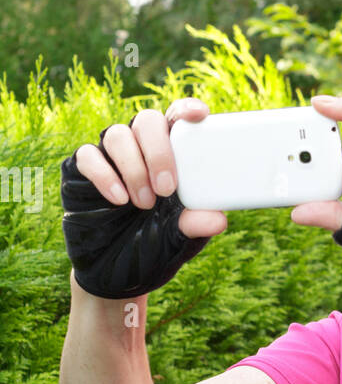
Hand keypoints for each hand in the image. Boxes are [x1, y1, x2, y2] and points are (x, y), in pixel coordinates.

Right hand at [61, 99, 226, 298]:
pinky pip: (89, 155)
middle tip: (167, 189)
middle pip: (147, 121)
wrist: (115, 274)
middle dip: (158, 151)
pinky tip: (118, 199)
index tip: (199, 116)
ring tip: (144, 204)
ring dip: (134, 169)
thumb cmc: (153, 247)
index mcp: (171, 155)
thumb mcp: (177, 240)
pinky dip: (104, 175)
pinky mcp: (82, 169)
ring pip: (117, 134)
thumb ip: (194, 225)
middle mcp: (140, 148)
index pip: (177, 118)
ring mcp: (110, 156)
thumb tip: (218, 219)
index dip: (186, 109)